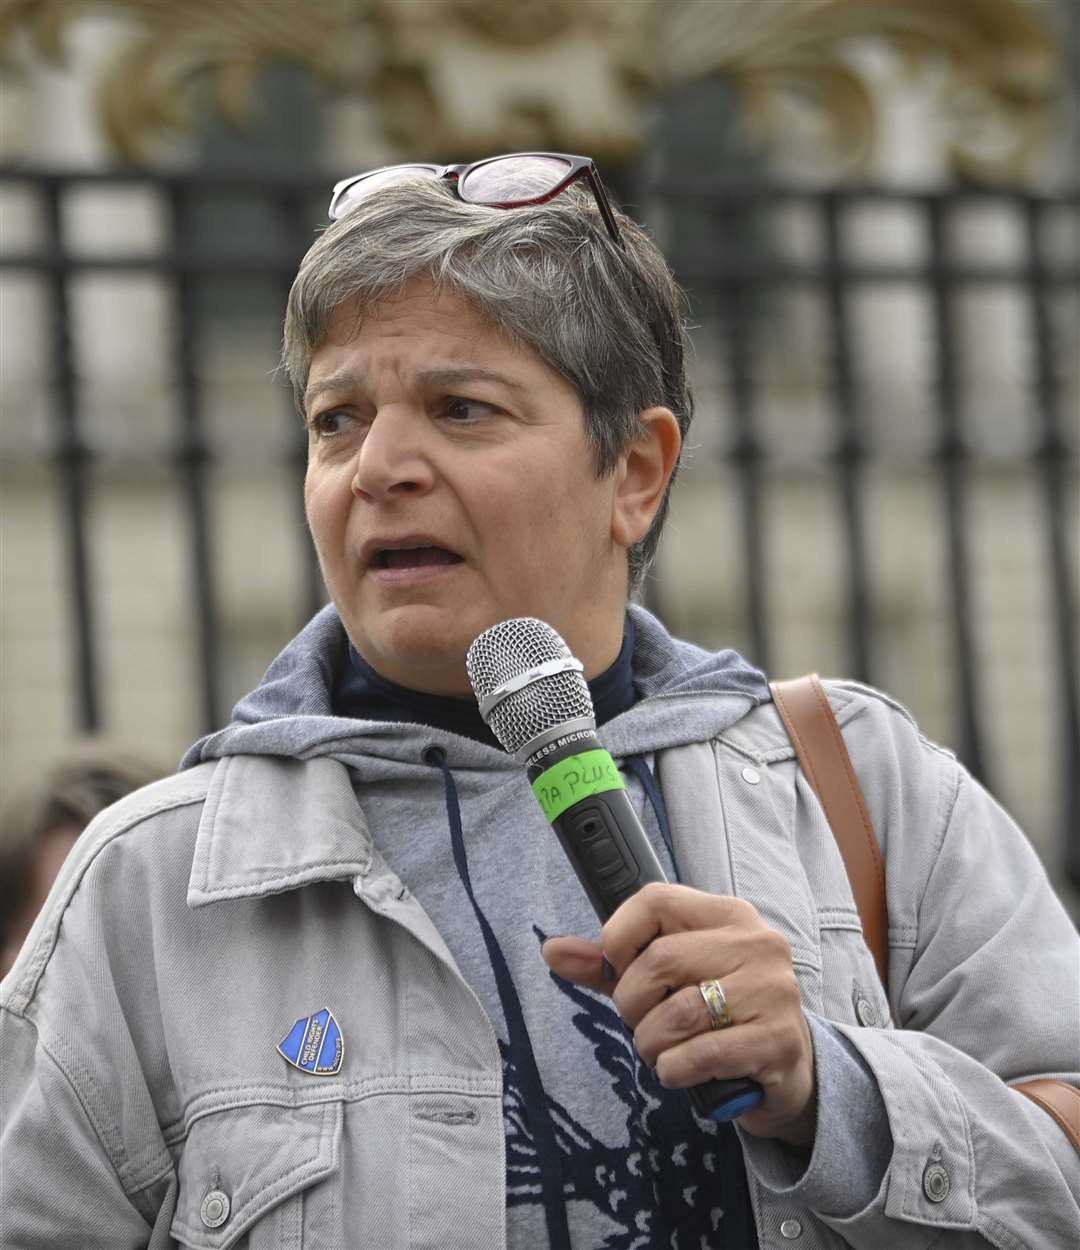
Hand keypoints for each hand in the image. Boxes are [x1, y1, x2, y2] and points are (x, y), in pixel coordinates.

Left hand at [542, 882, 816, 1146]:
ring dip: (651, 1043)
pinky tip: (680, 1070)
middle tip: (641, 1022)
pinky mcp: (779, 1039)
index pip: (656, 900)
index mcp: (728, 914)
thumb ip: (611, 965)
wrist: (785, 1068)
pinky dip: (674, 1069)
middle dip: (632, 1003)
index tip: (619, 969)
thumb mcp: (667, 980)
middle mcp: (757, 942)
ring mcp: (774, 990)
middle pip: (661, 960)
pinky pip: (701, 1054)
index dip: (620, 936)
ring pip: (678, 1012)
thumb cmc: (717, 1014)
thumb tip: (552, 950)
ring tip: (660, 1049)